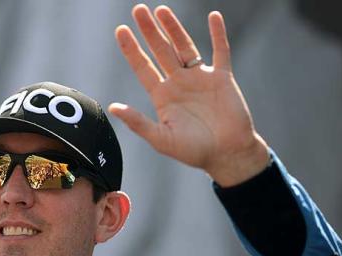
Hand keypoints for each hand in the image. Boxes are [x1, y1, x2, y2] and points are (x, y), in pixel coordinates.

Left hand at [109, 4, 269, 186]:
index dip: (131, 49)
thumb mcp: (162, 139)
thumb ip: (138, 123)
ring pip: (185, 46)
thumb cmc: (195, 152)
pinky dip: (218, 34)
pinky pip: (220, 51)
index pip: (143, 67)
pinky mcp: (222, 78)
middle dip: (149, 31)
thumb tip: (114, 107)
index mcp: (163, 96)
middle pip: (161, 51)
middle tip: (138, 10)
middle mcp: (179, 83)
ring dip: (174, 28)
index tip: (121, 30)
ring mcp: (200, 78)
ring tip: (161, 10)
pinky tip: (214, 16)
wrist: (228, 155)